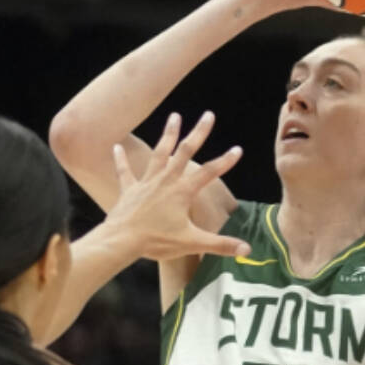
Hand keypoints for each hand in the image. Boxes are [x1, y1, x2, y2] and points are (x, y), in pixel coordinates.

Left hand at [105, 112, 249, 261]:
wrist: (122, 241)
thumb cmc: (156, 241)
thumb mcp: (192, 243)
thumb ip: (220, 244)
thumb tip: (247, 250)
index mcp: (182, 192)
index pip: (209, 173)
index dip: (225, 161)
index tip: (238, 149)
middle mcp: (166, 181)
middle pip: (185, 152)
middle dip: (198, 133)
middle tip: (208, 115)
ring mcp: (146, 182)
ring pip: (159, 153)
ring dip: (168, 134)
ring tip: (175, 116)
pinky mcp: (129, 189)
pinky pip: (125, 171)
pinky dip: (121, 159)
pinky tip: (117, 146)